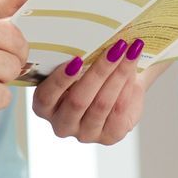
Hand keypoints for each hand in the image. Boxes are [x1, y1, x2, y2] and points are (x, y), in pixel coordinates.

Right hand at [30, 38, 149, 144]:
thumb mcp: (77, 66)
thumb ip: (77, 59)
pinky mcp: (109, 137)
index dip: (60, 79)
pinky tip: (133, 70)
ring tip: (131, 52)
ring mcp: (85, 133)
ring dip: (118, 75)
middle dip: (99, 71)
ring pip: (101, 104)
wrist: (117, 86)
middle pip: (78, 100)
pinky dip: (127, 88)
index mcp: (44, 107)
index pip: (46, 96)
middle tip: (116, 47)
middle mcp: (61, 124)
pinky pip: (118, 111)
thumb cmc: (90, 73)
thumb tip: (91, 40)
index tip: (76, 59)